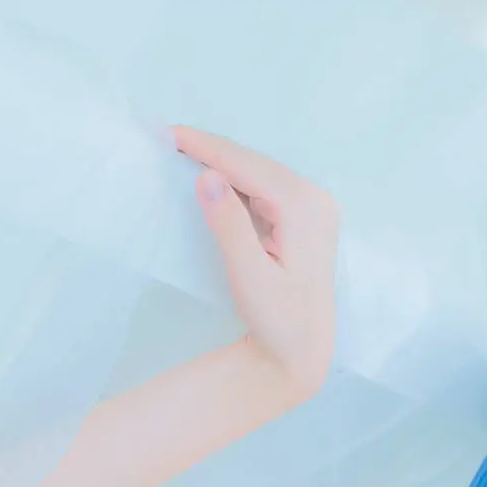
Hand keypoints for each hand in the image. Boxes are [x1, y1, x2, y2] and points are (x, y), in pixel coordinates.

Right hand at [170, 125, 338, 402]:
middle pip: (256, 165)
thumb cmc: (277, 320)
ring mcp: (315, 206)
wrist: (302, 352)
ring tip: (186, 151)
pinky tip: (216, 177)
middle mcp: (316, 199)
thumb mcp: (248, 276)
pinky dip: (239, 181)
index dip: (208, 148)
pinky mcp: (308, 217)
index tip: (171, 133)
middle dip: (214, 151)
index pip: (249, 167)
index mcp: (304, 209)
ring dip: (225, 163)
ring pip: (261, 174)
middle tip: (171, 138)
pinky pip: (268, 188)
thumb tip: (207, 177)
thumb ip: (228, 225)